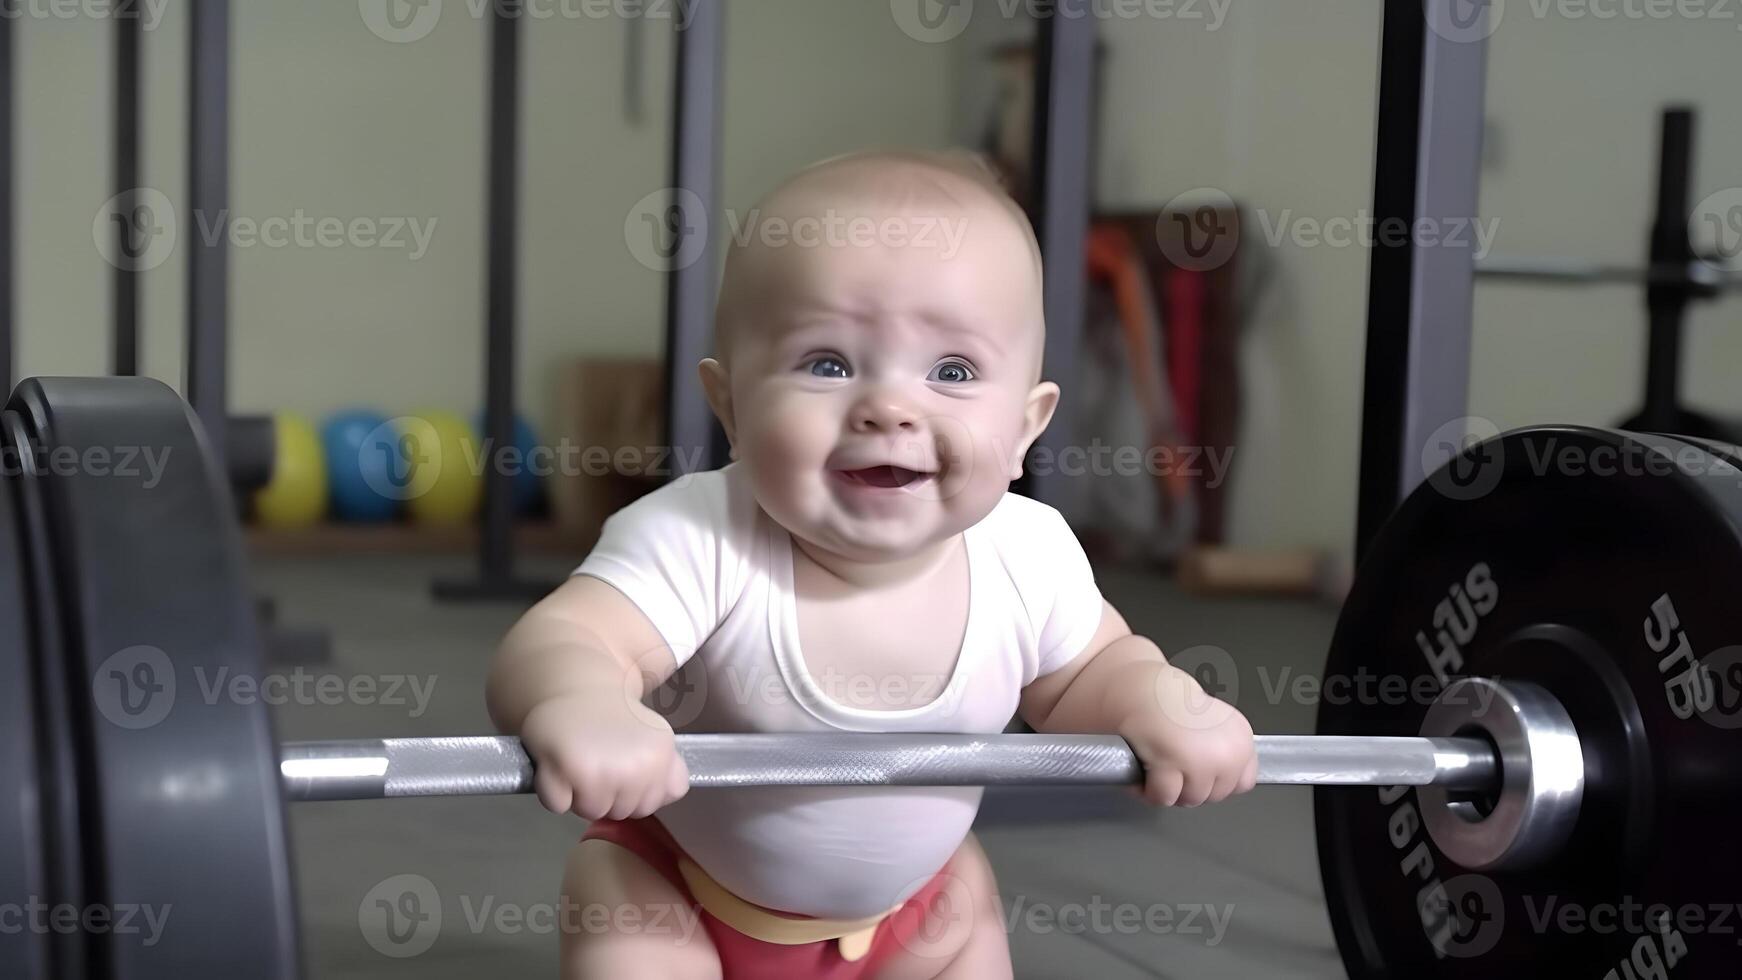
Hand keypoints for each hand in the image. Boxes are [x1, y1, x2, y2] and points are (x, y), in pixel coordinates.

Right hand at [519, 689, 689, 820]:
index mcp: (658, 758)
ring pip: (589, 811)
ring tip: (581, 761)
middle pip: (618, 812)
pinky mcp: (560, 768)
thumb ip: (670, 774)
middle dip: (607, 794)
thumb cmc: (618, 718)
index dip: (632, 792)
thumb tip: (667, 795)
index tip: (621, 763)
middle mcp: (631, 767)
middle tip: (598, 759)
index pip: (646, 806)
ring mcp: (595, 770)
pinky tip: (559, 764)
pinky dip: (553, 791)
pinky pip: (557, 805)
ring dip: (580, 794)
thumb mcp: (658, 740)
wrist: (579, 684)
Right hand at [1120, 665, 1257, 806]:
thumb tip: (1222, 782)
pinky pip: (1163, 796)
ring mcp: (1200, 760)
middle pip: (1214, 796)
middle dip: (1191, 787)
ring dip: (1170, 790)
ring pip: (1189, 800)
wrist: (1144, 688)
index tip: (1200, 771)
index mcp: (1241, 740)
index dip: (1217, 781)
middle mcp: (1227, 752)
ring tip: (1158, 768)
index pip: (1242, 783)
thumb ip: (1226, 753)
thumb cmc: (1173, 705)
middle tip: (1174, 767)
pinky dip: (1149, 790)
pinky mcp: (1171, 763)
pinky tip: (1144, 773)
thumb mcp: (1217, 726)